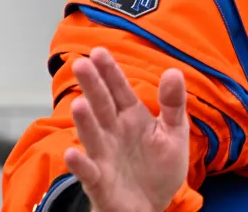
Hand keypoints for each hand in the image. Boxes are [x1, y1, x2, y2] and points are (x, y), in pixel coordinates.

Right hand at [63, 48, 189, 211]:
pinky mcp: (100, 182)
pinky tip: (73, 152)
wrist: (153, 207)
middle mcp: (113, 133)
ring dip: (85, 121)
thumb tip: (173, 71)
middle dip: (92, 86)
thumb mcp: (174, 132)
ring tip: (79, 104)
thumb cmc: (159, 168)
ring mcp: (104, 156)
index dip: (110, 72)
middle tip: (81, 64)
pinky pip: (88, 172)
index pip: (119, 90)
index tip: (99, 51)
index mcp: (132, 117)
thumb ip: (173, 103)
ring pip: (92, 135)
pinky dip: (80, 164)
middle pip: (102, 106)